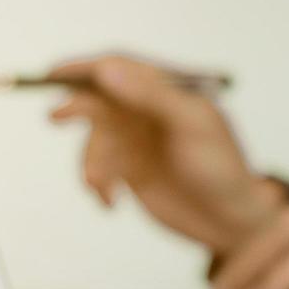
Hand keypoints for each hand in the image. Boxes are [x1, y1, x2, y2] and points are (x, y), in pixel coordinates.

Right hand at [46, 54, 284, 252]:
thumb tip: (107, 70)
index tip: (57, 73)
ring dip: (90, 160)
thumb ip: (151, 96)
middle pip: (99, 98)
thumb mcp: (192, 126)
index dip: (87, 67)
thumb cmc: (221, 168)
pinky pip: (99, 168)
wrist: (231, 222)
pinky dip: (97, 184)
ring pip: (94, 138)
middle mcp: (147, 110)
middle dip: (77, 108)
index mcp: (166, 89)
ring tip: (100, 185)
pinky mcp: (130, 170)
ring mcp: (137, 140)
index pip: (120, 66)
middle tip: (57, 117)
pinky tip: (110, 202)